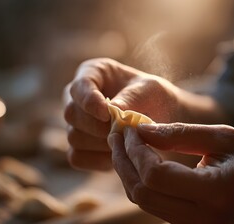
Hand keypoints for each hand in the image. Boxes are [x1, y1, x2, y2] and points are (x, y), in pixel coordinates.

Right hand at [63, 58, 182, 170]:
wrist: (161, 119)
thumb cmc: (154, 97)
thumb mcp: (150, 91)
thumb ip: (131, 98)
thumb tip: (112, 110)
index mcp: (92, 73)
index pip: (79, 85)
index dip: (89, 100)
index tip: (107, 112)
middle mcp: (77, 97)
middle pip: (71, 113)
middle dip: (98, 126)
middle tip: (123, 131)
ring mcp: (75, 123)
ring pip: (73, 137)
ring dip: (101, 143)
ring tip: (125, 140)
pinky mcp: (78, 147)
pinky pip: (77, 157)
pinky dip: (98, 159)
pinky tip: (118, 153)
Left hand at [108, 123, 233, 223]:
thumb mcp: (224, 137)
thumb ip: (181, 134)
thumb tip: (142, 129)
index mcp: (214, 193)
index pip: (156, 176)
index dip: (136, 150)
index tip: (130, 127)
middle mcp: (200, 218)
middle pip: (141, 193)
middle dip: (123, 161)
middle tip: (116, 134)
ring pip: (142, 200)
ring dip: (127, 171)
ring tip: (122, 144)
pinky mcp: (188, 223)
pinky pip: (152, 203)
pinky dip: (139, 180)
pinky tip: (137, 159)